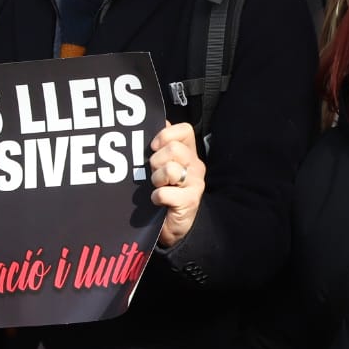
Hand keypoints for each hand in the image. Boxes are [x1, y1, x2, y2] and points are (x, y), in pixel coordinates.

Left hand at [149, 123, 206, 248]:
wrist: (173, 226)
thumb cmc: (165, 193)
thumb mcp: (163, 167)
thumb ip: (161, 148)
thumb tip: (158, 122)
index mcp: (189, 154)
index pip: (184, 130)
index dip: (166, 134)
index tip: (154, 146)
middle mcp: (195, 166)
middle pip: (173, 149)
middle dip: (156, 161)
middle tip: (153, 173)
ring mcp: (195, 184)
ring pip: (170, 169)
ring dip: (156, 180)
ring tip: (156, 187)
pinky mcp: (189, 201)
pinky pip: (164, 193)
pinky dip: (156, 197)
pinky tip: (157, 201)